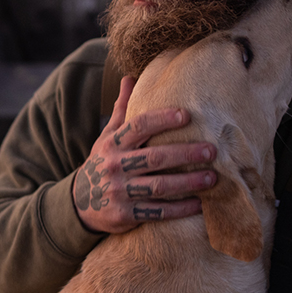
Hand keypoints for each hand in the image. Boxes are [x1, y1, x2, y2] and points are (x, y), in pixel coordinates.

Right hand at [71, 76, 216, 233]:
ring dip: (188, 183)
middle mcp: (116, 166)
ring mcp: (120, 191)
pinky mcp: (126, 214)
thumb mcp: (107, 137)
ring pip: (159, 187)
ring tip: (212, 178)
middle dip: (185, 153)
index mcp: (113, 144)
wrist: (79, 204)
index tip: (187, 115)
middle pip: (154, 157)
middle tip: (212, 150)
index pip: (138, 127)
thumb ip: (121, 110)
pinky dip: (179, 210)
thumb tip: (129, 78)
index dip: (162, 119)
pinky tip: (200, 204)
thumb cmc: (103, 163)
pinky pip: (157, 212)